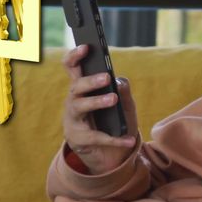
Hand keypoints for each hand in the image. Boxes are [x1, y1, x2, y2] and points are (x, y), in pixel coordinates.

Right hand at [61, 44, 139, 174]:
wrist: (109, 154)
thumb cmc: (114, 123)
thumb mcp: (124, 106)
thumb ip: (123, 92)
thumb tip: (119, 81)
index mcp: (83, 89)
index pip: (73, 68)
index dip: (75, 56)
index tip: (86, 47)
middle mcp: (74, 102)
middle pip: (76, 87)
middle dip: (90, 81)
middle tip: (106, 77)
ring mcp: (73, 120)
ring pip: (79, 107)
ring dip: (96, 102)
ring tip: (112, 99)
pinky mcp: (78, 139)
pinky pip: (96, 137)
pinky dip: (114, 139)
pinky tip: (128, 139)